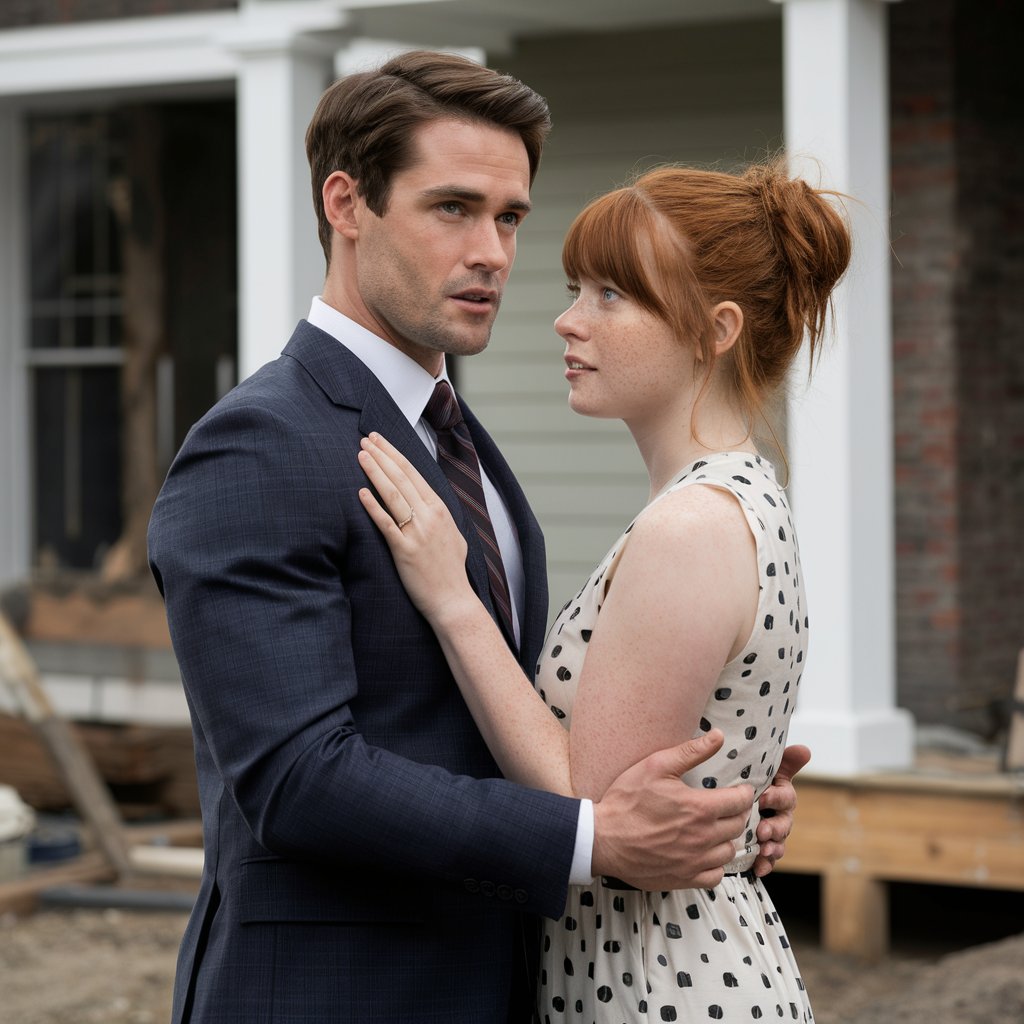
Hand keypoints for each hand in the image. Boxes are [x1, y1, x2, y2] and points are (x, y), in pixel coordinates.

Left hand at [358, 433, 472, 621]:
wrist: (452, 600)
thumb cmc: (450, 570)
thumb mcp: (452, 535)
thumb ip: (438, 516)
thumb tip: (426, 503)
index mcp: (440, 509)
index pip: (413, 473)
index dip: (394, 454)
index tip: (380, 441)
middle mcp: (430, 516)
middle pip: (402, 478)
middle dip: (382, 455)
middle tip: (365, 439)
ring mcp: (417, 532)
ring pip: (393, 494)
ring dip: (376, 472)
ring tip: (360, 455)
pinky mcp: (405, 550)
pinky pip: (386, 524)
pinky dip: (373, 506)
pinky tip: (361, 492)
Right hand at [591, 730, 754, 890]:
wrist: (603, 839)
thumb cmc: (626, 801)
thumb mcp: (656, 766)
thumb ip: (691, 751)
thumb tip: (718, 736)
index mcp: (699, 808)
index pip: (740, 801)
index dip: (744, 793)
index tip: (739, 790)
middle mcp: (703, 837)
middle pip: (738, 825)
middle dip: (736, 813)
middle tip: (726, 806)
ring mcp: (695, 861)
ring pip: (729, 851)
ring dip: (726, 838)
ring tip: (715, 828)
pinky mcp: (685, 878)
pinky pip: (715, 875)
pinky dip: (715, 864)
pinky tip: (704, 853)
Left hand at [751, 743, 809, 877]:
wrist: (737, 799)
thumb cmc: (756, 781)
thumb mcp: (768, 768)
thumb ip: (785, 761)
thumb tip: (805, 749)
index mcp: (782, 795)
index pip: (785, 797)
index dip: (776, 798)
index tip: (763, 797)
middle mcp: (781, 816)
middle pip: (783, 824)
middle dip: (775, 828)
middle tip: (762, 830)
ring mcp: (773, 833)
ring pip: (777, 843)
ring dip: (772, 848)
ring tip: (762, 850)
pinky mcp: (764, 847)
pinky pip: (768, 859)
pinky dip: (765, 864)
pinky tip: (758, 869)